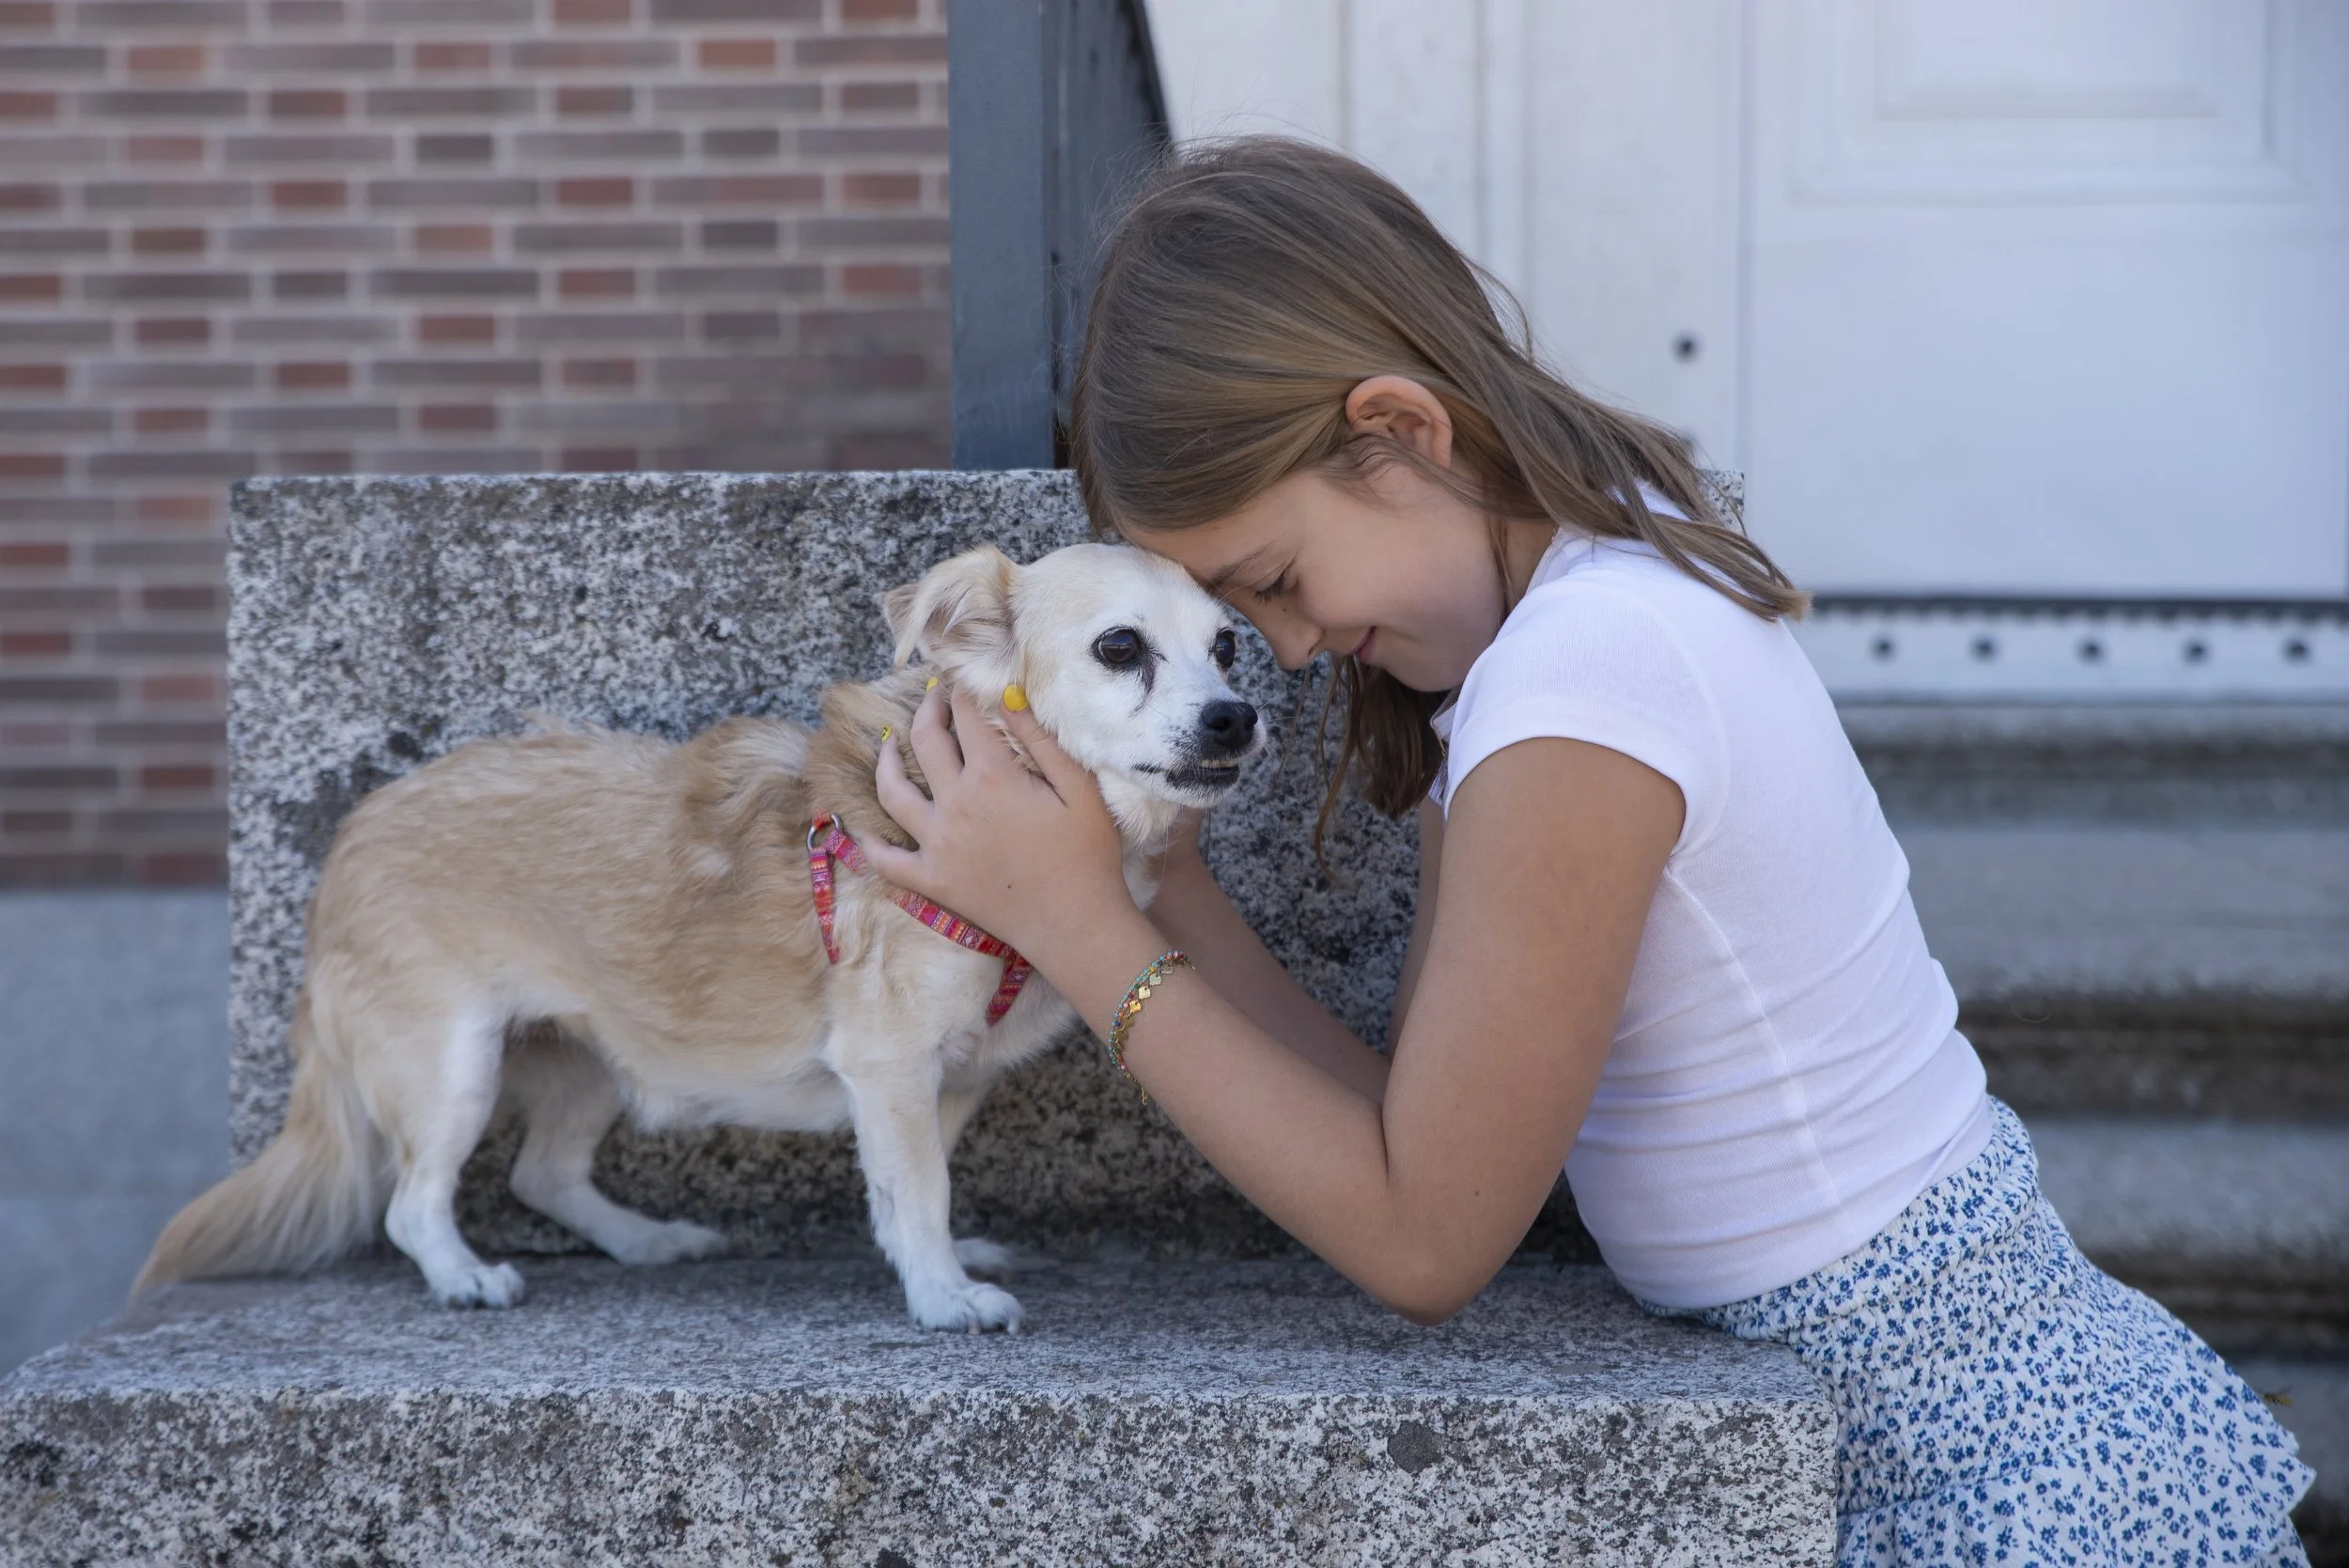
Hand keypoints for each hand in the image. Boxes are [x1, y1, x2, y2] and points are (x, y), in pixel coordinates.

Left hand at [862, 682, 1136, 959]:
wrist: (1073, 923)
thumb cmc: (1087, 854)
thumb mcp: (1079, 788)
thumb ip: (1042, 738)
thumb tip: (1009, 694)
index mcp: (991, 777)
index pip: (967, 717)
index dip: (964, 692)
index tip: (964, 680)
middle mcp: (954, 804)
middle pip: (925, 741)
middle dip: (928, 710)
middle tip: (935, 698)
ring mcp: (935, 843)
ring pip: (892, 791)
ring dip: (885, 760)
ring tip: (889, 742)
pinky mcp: (931, 880)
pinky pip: (887, 859)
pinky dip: (871, 843)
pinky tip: (867, 828)